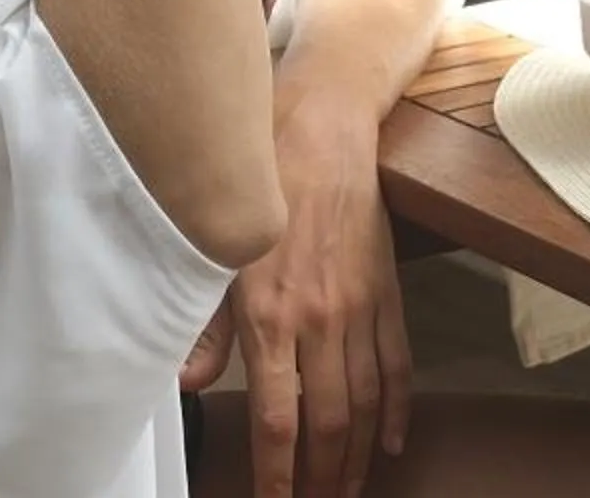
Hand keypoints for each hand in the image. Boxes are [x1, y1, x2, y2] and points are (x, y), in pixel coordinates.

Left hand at [228, 103, 410, 497]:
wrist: (323, 127)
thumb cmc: (263, 181)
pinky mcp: (385, 290)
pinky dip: (396, 407)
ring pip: (365, 401)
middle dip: (324, 477)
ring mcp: (360, 307)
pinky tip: (390, 439)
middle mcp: (321, 320)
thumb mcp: (214, 251)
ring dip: (358, 454)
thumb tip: (192, 384)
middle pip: (328, 423)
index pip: (278, 420)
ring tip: (350, 487)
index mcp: (271, 316)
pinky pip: (397, 361)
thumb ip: (203, 327)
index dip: (278, 473)